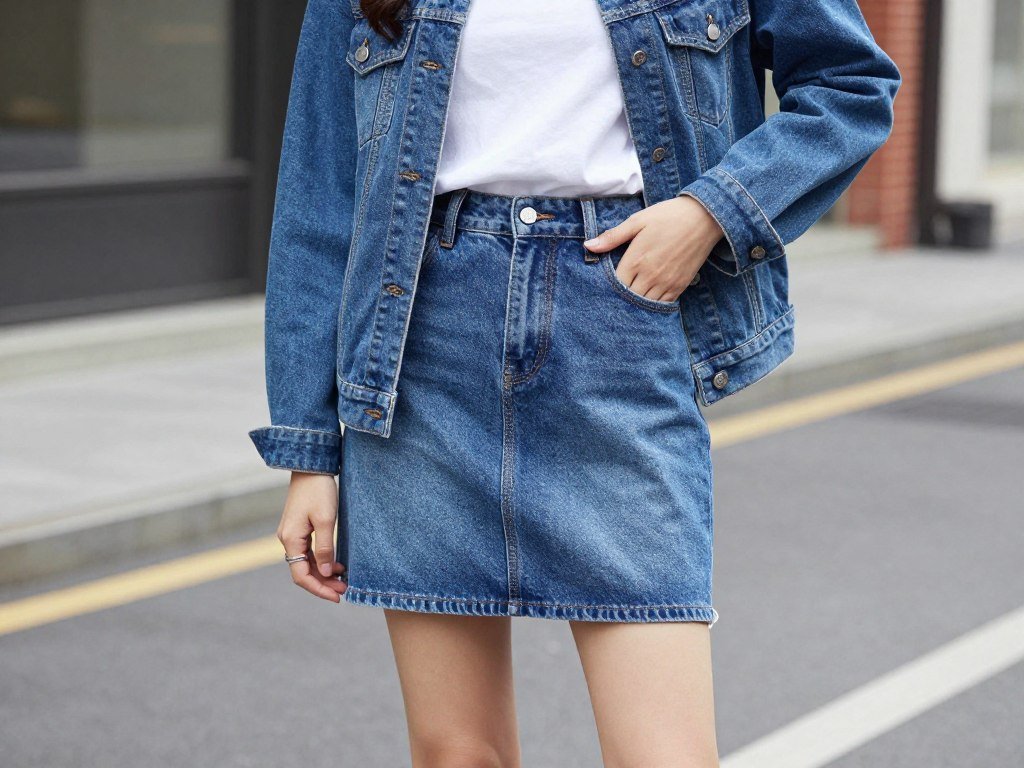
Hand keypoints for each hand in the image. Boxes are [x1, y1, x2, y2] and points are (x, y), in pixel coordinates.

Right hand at [277, 471, 347, 601]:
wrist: (311, 466)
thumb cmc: (319, 490)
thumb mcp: (325, 520)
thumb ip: (325, 548)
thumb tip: (325, 572)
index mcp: (291, 539)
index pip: (301, 575)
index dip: (319, 589)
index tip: (337, 597)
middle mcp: (287, 539)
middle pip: (303, 571)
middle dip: (323, 583)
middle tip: (344, 590)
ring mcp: (292, 533)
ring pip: (306, 562)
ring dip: (323, 573)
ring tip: (343, 579)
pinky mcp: (299, 528)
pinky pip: (308, 552)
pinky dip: (321, 560)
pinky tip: (336, 564)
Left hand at [583, 196, 724, 302]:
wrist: (704, 217)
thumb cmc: (667, 216)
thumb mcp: (637, 221)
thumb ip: (612, 237)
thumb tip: (588, 246)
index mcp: (636, 259)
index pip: (614, 285)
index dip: (607, 288)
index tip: (601, 288)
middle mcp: (650, 275)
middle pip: (628, 298)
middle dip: (619, 298)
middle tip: (612, 299)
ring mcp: (666, 283)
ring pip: (644, 304)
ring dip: (636, 305)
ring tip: (628, 303)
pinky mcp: (680, 286)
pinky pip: (662, 305)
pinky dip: (653, 305)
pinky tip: (647, 301)